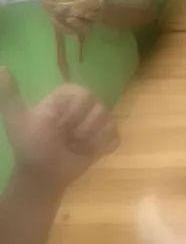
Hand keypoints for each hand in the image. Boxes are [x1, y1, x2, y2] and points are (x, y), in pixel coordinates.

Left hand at [0, 71, 117, 191]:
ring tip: (76, 146)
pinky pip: (116, 136)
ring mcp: (99, 120)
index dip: (73, 114)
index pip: (86, 96)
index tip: (58, 125)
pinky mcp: (107, 136)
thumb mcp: (17, 121)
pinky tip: (89, 152)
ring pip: (109, 123)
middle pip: (101, 109)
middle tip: (67, 138)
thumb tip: (2, 68)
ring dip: (91, 141)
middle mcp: (87, 103)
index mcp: (69, 95)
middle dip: (82, 130)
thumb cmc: (31, 146)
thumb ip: (10, 97)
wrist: (42, 175)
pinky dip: (103, 147)